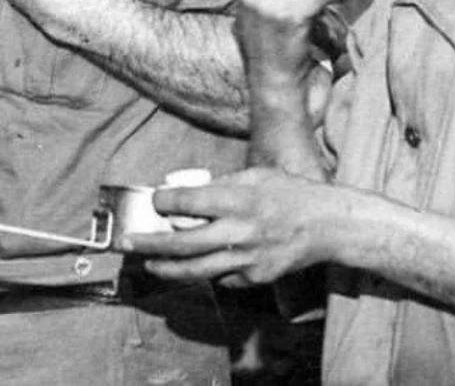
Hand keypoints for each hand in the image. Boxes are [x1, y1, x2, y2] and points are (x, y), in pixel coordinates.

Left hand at [120, 167, 359, 286]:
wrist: (327, 226)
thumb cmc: (290, 194)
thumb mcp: (256, 176)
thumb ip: (221, 185)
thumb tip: (186, 193)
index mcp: (239, 200)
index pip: (189, 202)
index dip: (165, 201)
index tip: (154, 200)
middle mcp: (240, 231)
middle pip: (184, 243)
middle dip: (150, 244)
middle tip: (128, 243)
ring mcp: (247, 259)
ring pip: (197, 270)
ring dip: (167, 268)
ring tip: (148, 264)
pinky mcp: (255, 277)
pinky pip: (222, 278)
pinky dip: (205, 272)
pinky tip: (191, 267)